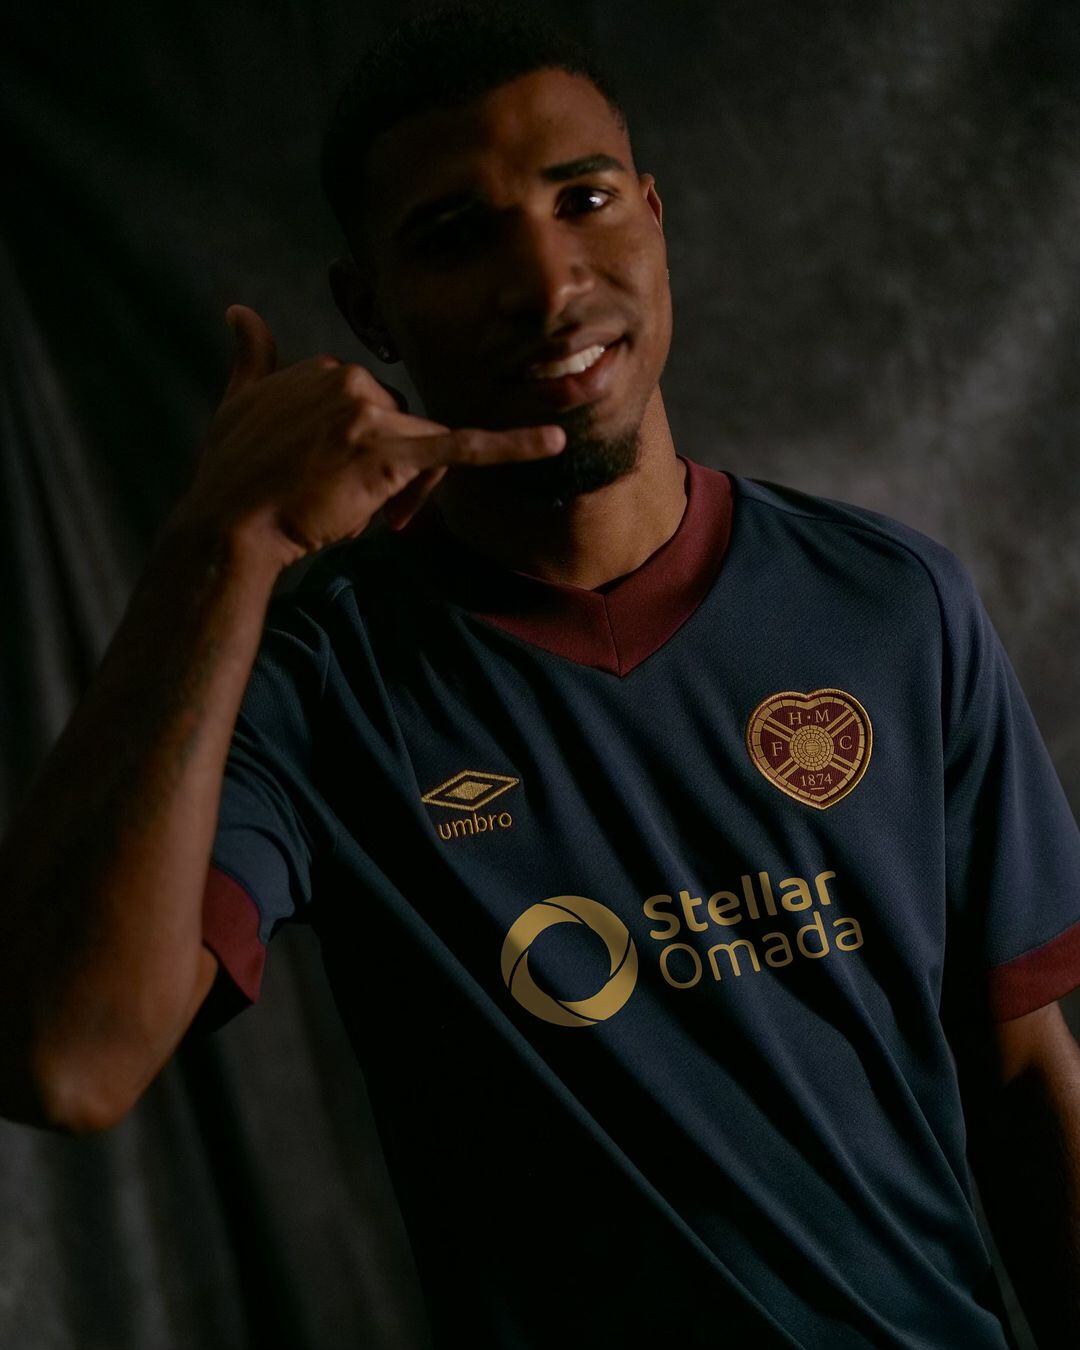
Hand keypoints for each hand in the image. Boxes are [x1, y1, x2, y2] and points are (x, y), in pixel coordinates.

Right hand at [185, 304, 565, 567]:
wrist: (229, 526)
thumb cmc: (233, 476)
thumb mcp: (237, 405)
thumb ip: (250, 357)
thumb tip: (239, 311)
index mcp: (323, 369)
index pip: (377, 413)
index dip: (363, 458)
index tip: (330, 488)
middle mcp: (348, 380)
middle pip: (406, 431)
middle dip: (392, 478)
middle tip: (348, 512)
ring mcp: (369, 413)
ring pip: (422, 452)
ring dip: (403, 493)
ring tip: (352, 516)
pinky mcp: (389, 452)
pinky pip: (463, 446)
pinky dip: (513, 445)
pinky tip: (554, 441)